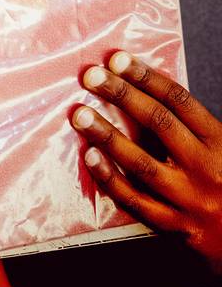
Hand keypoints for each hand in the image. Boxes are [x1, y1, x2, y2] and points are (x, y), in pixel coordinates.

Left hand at [70, 50, 221, 274]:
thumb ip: (193, 125)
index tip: (117, 59)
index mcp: (221, 143)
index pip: (179, 101)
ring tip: (80, 114)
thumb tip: (143, 85)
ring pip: (143, 164)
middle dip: (122, 96)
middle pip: (159, 124)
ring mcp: (192, 200)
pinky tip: (91, 158)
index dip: (146, 77)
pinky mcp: (179, 227)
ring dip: (108, 136)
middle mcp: (208, 169)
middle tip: (91, 76)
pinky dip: (112, 179)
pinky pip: (139, 202)